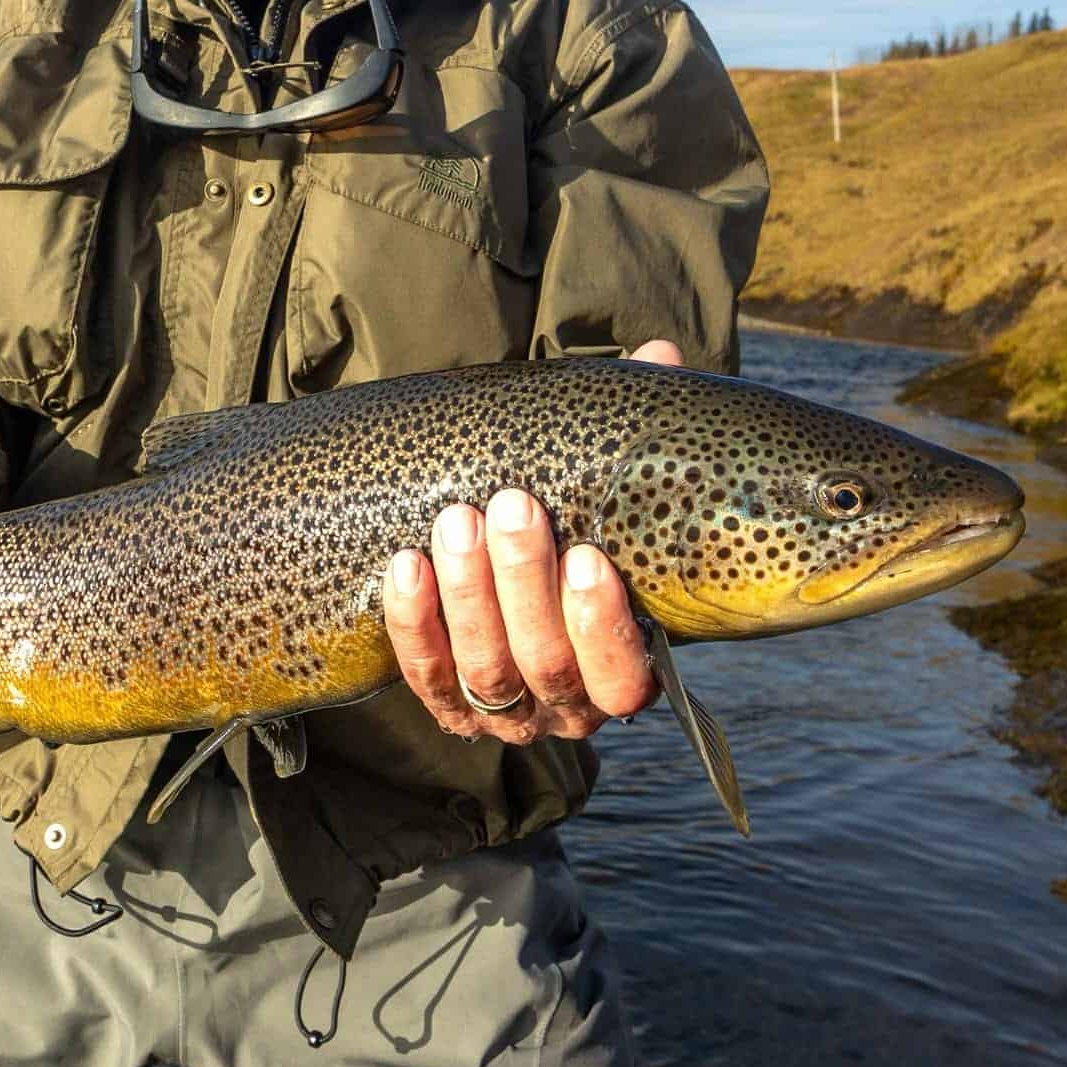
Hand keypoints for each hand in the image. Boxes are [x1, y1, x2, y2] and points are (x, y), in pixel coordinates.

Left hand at [383, 339, 682, 742]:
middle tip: (510, 505)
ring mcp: (502, 711)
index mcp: (624, 668)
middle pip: (546, 664)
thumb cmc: (570, 524)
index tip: (588, 557)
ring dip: (468, 595)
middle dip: (524, 584)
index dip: (604, 625)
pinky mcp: (444, 704)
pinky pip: (424, 674)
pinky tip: (406, 564)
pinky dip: (414, 622)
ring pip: (485, 671)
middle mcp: (566, 704)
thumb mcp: (601, 489)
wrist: (494, 565)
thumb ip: (632, 434)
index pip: (624, 677)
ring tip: (456, 520)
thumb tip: (661, 355)